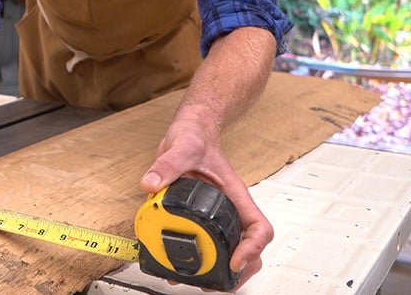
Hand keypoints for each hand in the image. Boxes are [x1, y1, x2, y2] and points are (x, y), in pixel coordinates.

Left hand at [139, 113, 273, 290]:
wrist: (190, 131)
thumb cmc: (195, 137)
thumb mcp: (182, 147)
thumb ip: (167, 164)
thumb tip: (151, 183)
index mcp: (235, 196)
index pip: (259, 228)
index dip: (252, 249)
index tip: (235, 261)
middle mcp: (229, 209)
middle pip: (250, 250)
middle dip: (238, 272)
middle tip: (215, 283)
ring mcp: (216, 216)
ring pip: (230, 252)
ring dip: (220, 272)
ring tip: (198, 283)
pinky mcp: (199, 217)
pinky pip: (207, 244)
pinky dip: (199, 261)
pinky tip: (179, 268)